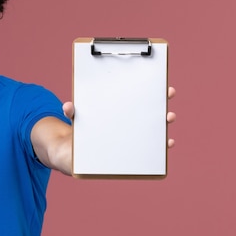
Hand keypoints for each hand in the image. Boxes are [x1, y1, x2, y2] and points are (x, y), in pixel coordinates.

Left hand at [62, 86, 176, 146]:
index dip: (149, 88)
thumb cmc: (79, 132)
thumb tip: (68, 106)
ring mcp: (131, 137)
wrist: (73, 155)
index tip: (159, 80)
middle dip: (162, 100)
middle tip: (168, 93)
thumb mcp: (76, 120)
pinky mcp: (131, 154)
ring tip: (167, 117)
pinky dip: (161, 146)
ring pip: (154, 129)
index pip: (136, 96)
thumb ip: (72, 112)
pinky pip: (151, 150)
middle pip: (149, 110)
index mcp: (117, 111)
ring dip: (164, 122)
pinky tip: (167, 142)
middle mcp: (128, 122)